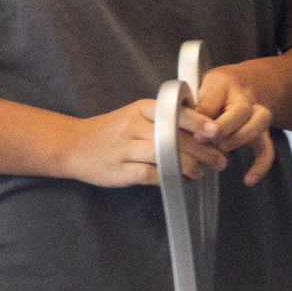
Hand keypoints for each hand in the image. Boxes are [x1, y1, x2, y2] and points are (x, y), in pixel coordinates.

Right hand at [66, 97, 222, 189]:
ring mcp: (126, 149)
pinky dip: (172, 179)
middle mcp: (134, 126)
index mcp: (141, 109)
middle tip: (220, 160)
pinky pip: (154, 175)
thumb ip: (163, 118)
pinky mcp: (121, 171)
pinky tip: (182, 181)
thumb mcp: (134, 115)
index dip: (199, 123)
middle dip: (204, 150)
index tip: (217, 131)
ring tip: (203, 172)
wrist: (71, 145)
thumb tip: (202, 127)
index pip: (176, 112)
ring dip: (192, 167)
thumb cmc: (110, 131)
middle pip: (177, 137)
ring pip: (168, 156)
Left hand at [186, 64, 280, 185]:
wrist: (247, 85)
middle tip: (206, 139)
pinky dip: (260, 165)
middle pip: (242, 110)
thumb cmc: (214, 90)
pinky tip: (248, 180)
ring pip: (260, 122)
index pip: (215, 97)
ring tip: (222, 148)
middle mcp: (245, 97)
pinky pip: (267, 148)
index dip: (205, 115)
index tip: (195, 132)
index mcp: (224, 83)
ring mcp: (257, 115)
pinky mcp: (263, 133)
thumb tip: (184, 128)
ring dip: (242, 137)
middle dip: (225, 126)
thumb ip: (193, 105)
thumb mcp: (198, 90)